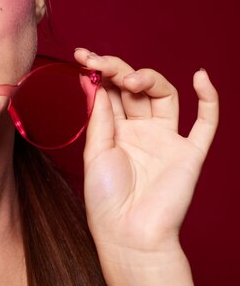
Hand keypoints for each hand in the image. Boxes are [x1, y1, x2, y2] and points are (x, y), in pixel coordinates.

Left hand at [74, 49, 218, 281]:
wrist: (127, 233)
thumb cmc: (105, 198)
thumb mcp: (95, 151)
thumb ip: (100, 117)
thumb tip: (94, 81)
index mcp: (115, 130)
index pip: (110, 91)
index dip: (99, 72)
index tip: (82, 56)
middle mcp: (140, 130)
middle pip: (135, 88)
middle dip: (118, 70)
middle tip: (100, 62)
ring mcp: (166, 139)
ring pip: (164, 96)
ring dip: (149, 79)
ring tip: (130, 79)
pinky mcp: (189, 152)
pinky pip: (205, 123)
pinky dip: (209, 99)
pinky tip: (201, 77)